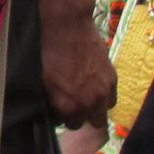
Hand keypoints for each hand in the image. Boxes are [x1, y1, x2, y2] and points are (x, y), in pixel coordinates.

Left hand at [39, 5, 115, 129]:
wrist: (67, 28)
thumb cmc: (48, 53)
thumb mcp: (41, 81)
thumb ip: (50, 102)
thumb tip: (53, 110)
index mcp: (69, 107)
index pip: (71, 125)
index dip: (66, 117)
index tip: (62, 108)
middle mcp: (89, 103)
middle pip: (93, 122)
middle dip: (84, 115)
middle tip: (76, 102)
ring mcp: (104, 91)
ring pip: (105, 111)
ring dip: (97, 105)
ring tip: (87, 93)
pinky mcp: (113, 77)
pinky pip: (112, 96)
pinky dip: (105, 93)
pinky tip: (95, 83)